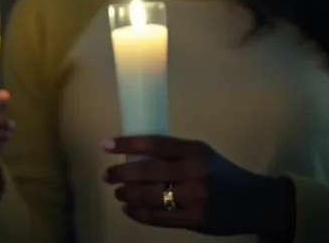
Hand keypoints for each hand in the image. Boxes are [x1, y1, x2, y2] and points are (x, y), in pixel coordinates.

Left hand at [103, 135, 294, 238]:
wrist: (258, 202)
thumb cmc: (223, 174)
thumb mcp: (203, 155)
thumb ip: (175, 155)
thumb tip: (133, 155)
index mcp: (195, 151)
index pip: (154, 144)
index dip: (127, 143)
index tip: (105, 145)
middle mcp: (195, 172)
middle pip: (147, 171)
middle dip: (121, 173)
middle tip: (106, 174)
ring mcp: (196, 198)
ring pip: (150, 196)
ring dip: (127, 194)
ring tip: (118, 192)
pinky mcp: (196, 220)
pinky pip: (160, 218)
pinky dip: (140, 214)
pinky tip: (129, 210)